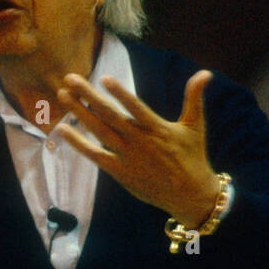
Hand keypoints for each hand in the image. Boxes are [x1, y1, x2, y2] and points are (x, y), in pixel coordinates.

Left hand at [55, 69, 219, 223]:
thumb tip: (205, 72)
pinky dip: (78, 143)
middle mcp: (140, 142)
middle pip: (109, 115)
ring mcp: (128, 157)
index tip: (104, 78)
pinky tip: (63, 130)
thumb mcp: (195, 126)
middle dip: (88, 96)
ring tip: (63, 95)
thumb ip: (194, 98)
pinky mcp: (120, 172)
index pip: (136, 107)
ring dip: (79, 113)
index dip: (120, 94)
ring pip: (99, 132)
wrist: (190, 195)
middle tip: (70, 78)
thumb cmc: (193, 157)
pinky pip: (95, 156)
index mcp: (157, 129)